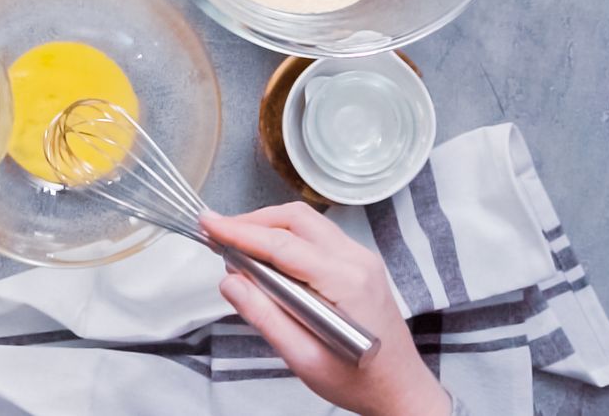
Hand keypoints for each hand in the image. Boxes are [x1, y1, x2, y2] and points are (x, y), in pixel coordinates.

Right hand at [201, 203, 449, 415]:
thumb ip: (264, 316)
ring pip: (306, 222)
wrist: (400, 389)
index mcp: (346, 282)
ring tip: (236, 246)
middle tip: (218, 234)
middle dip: (252, 222)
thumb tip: (230, 282)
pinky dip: (285, 237)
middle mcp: (357, 261)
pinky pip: (316, 235)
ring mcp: (361, 259)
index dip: (240, 231)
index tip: (209, 224)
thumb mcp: (304, 358)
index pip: (282, 243)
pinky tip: (266, 258)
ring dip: (268, 227)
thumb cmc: (358, 381)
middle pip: (295, 219)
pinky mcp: (358, 263)